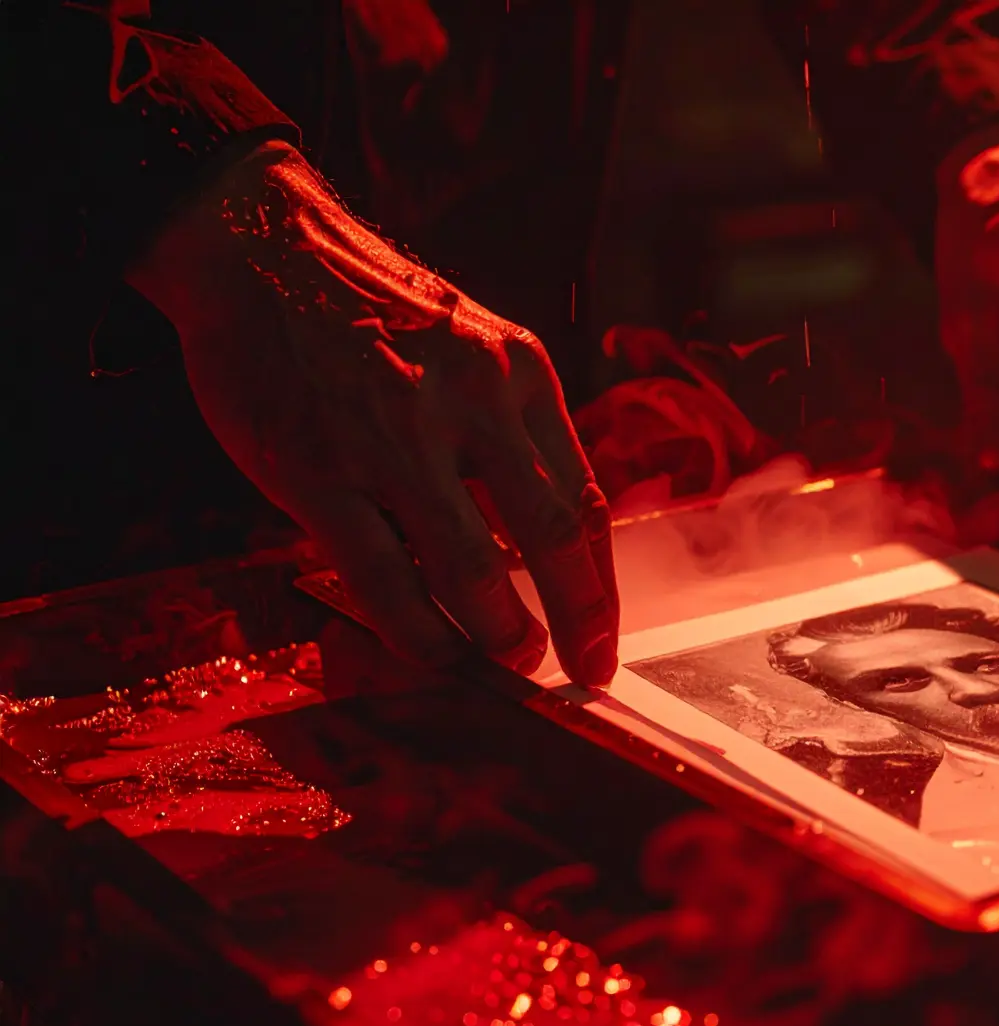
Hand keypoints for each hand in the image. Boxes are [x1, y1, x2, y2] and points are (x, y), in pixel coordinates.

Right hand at [127, 141, 618, 684]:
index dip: (600, 581)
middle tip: (583, 672)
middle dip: (578, 621)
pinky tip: (440, 655)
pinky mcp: (322, 471)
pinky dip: (421, 632)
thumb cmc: (371, 310)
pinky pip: (386, 578)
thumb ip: (514, 427)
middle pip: (551, 539)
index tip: (605, 633)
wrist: (262, 249)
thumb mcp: (474, 344)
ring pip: (473, 569)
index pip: (584, 499)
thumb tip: (551, 535)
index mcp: (520, 374)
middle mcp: (472, 404)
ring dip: (502, 634)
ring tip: (512, 665)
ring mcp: (394, 441)